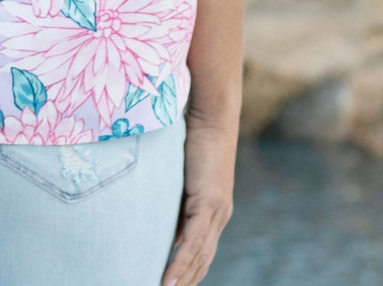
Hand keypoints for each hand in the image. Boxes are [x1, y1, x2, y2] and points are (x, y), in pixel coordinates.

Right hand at [161, 110, 236, 285]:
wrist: (211, 114)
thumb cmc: (195, 134)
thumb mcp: (182, 172)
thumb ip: (176, 196)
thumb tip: (163, 218)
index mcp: (215, 210)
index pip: (202, 251)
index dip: (189, 272)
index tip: (171, 284)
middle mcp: (219, 215)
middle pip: (203, 260)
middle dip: (186, 281)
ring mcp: (216, 210)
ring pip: (199, 257)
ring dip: (181, 280)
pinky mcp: (208, 202)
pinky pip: (194, 241)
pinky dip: (181, 263)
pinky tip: (169, 280)